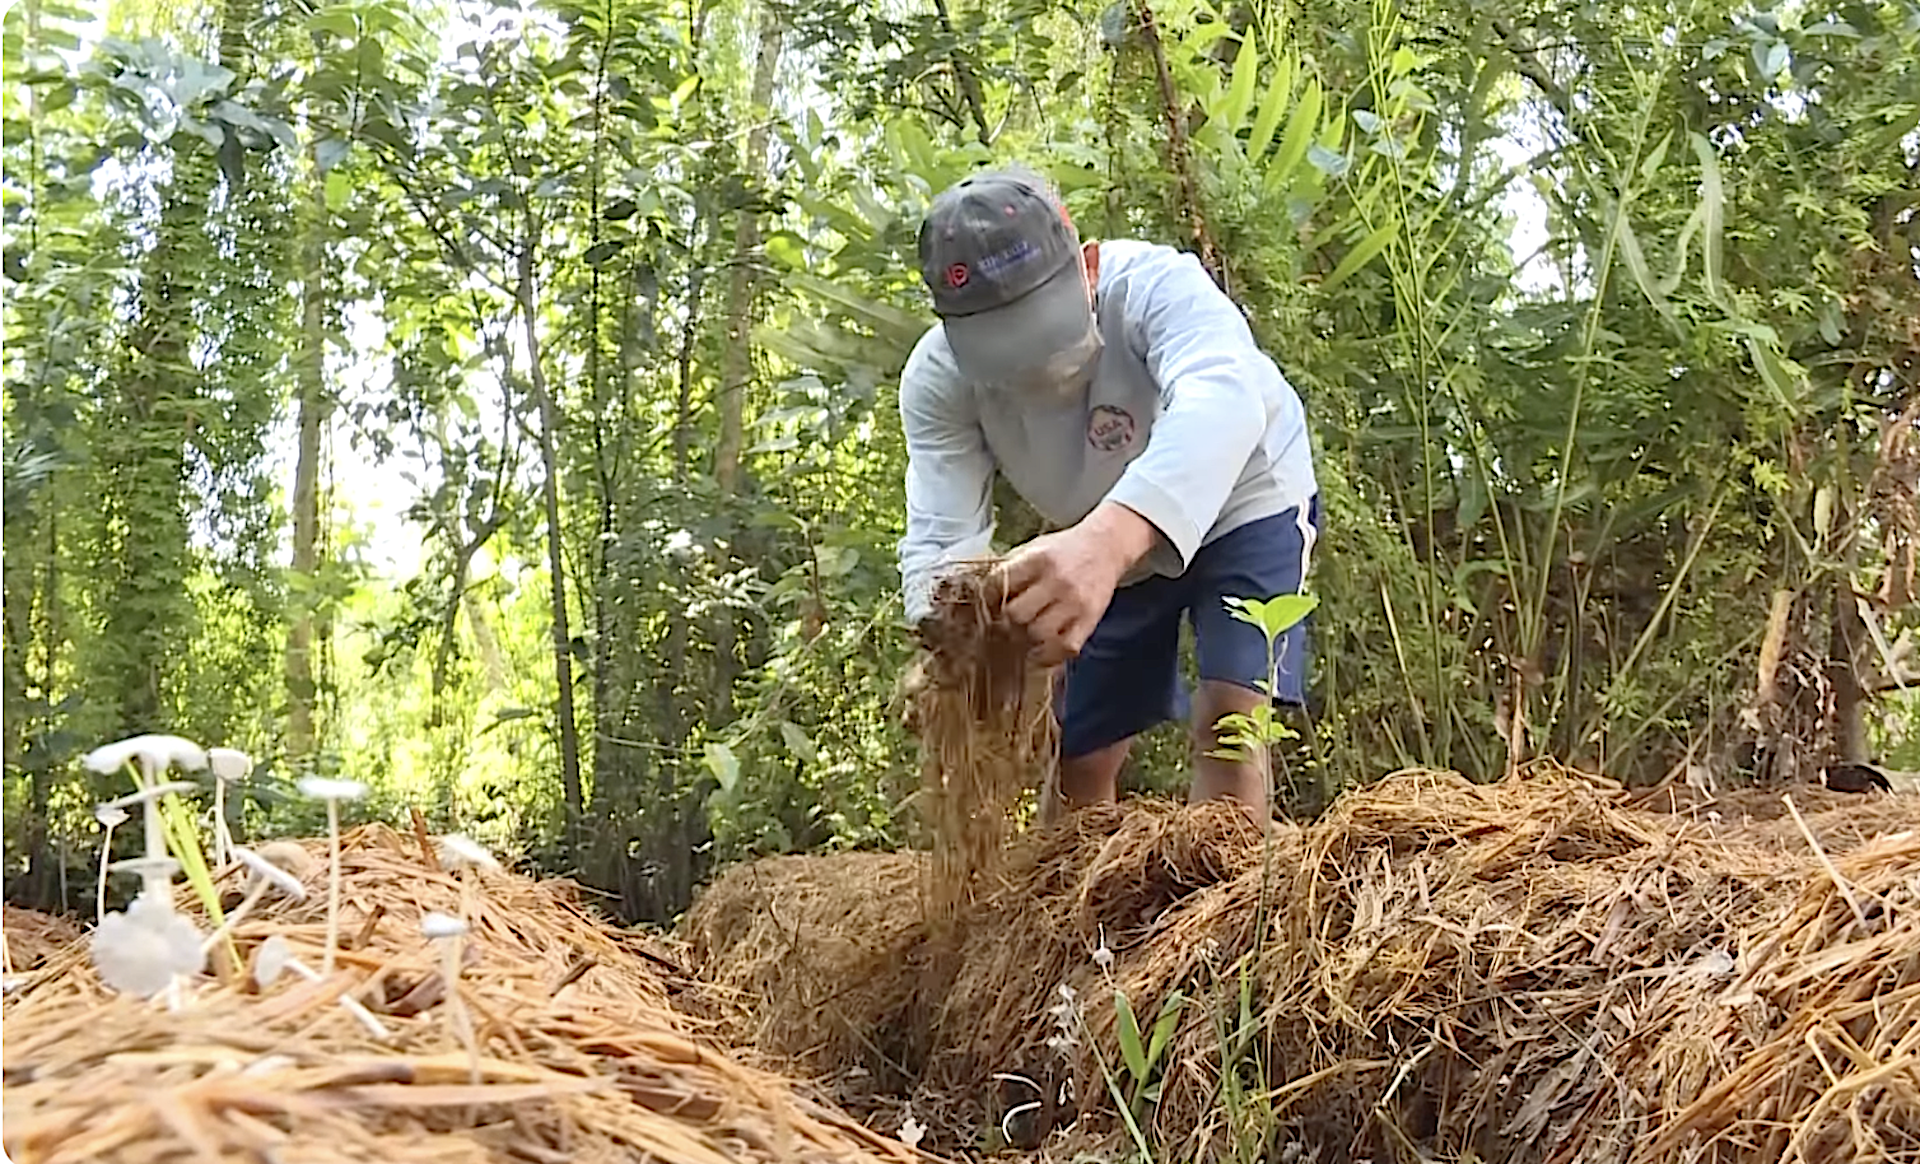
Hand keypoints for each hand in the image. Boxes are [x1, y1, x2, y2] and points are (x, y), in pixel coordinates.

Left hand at [995, 502, 1158, 665]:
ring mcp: (1075, 603)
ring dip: (1026, 639)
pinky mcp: (1089, 620)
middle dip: (1006, 621)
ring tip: (1023, 635)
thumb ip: (1010, 568)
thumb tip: (982, 595)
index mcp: (1038, 559)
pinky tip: (1041, 649)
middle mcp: (1057, 581)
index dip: (987, 599)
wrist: (1105, 546)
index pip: (998, 584)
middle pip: (1016, 614)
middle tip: (1005, 623)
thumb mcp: (1034, 547)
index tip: (987, 605)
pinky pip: (1065, 648)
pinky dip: (1049, 655)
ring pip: (1038, 634)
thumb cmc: (1064, 550)